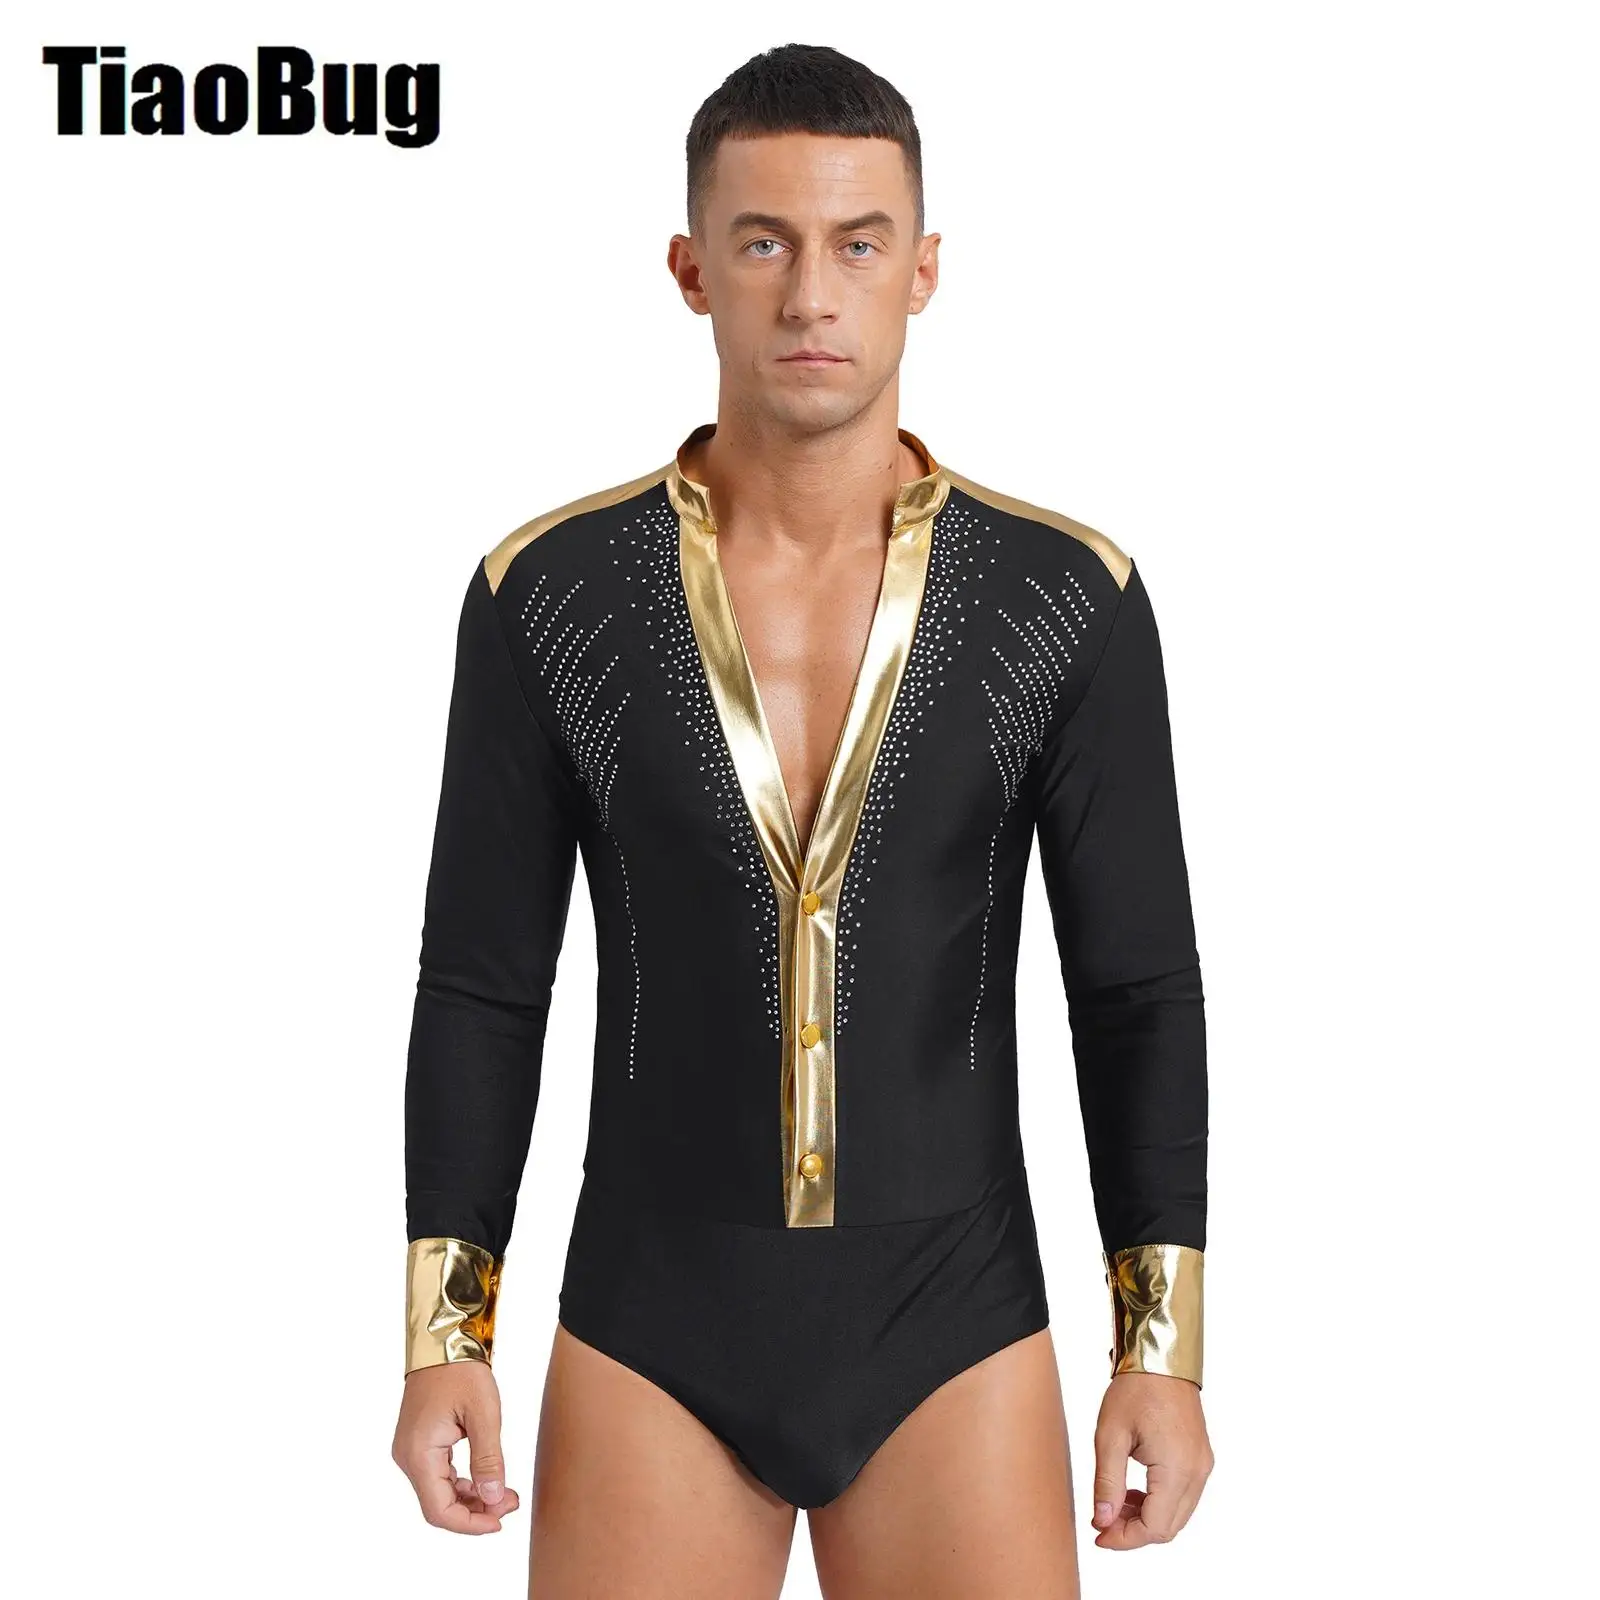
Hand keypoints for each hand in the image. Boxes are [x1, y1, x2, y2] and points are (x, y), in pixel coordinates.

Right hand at [392, 1361, 519, 1533]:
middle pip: (438, 1505)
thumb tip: (493, 1499)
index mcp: (419, 1453)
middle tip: (510, 1503)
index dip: (469, 1524)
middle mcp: (408, 1457)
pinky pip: (439, 1475)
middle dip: (475, 1511)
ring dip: (471, 1498)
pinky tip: (487, 1479)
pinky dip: (463, 1483)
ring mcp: (412, 1450)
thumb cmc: (461, 1370)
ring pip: (439, 1492)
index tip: (499, 1522)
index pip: (439, 1510)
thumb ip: (488, 1459)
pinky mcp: (420, 1443)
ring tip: (505, 1493)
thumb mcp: (484, 1413)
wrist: (442, 1340)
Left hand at [1089, 1370, 1212, 1548]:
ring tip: (1113, 1503)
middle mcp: (1197, 1472)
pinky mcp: (1200, 1459)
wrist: (1161, 1358)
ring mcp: (1202, 1466)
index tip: (1098, 1534)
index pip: (1154, 1527)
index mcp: (1177, 1468)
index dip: (1124, 1538)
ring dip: (1145, 1518)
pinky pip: (1182, 1496)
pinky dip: (1158, 1503)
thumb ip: (1107, 1482)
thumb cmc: (1135, 1389)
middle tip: (1102, 1520)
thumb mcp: (1110, 1435)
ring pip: (1177, 1515)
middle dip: (1133, 1531)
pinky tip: (1134, 1491)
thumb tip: (1102, 1520)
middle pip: (1168, 1527)